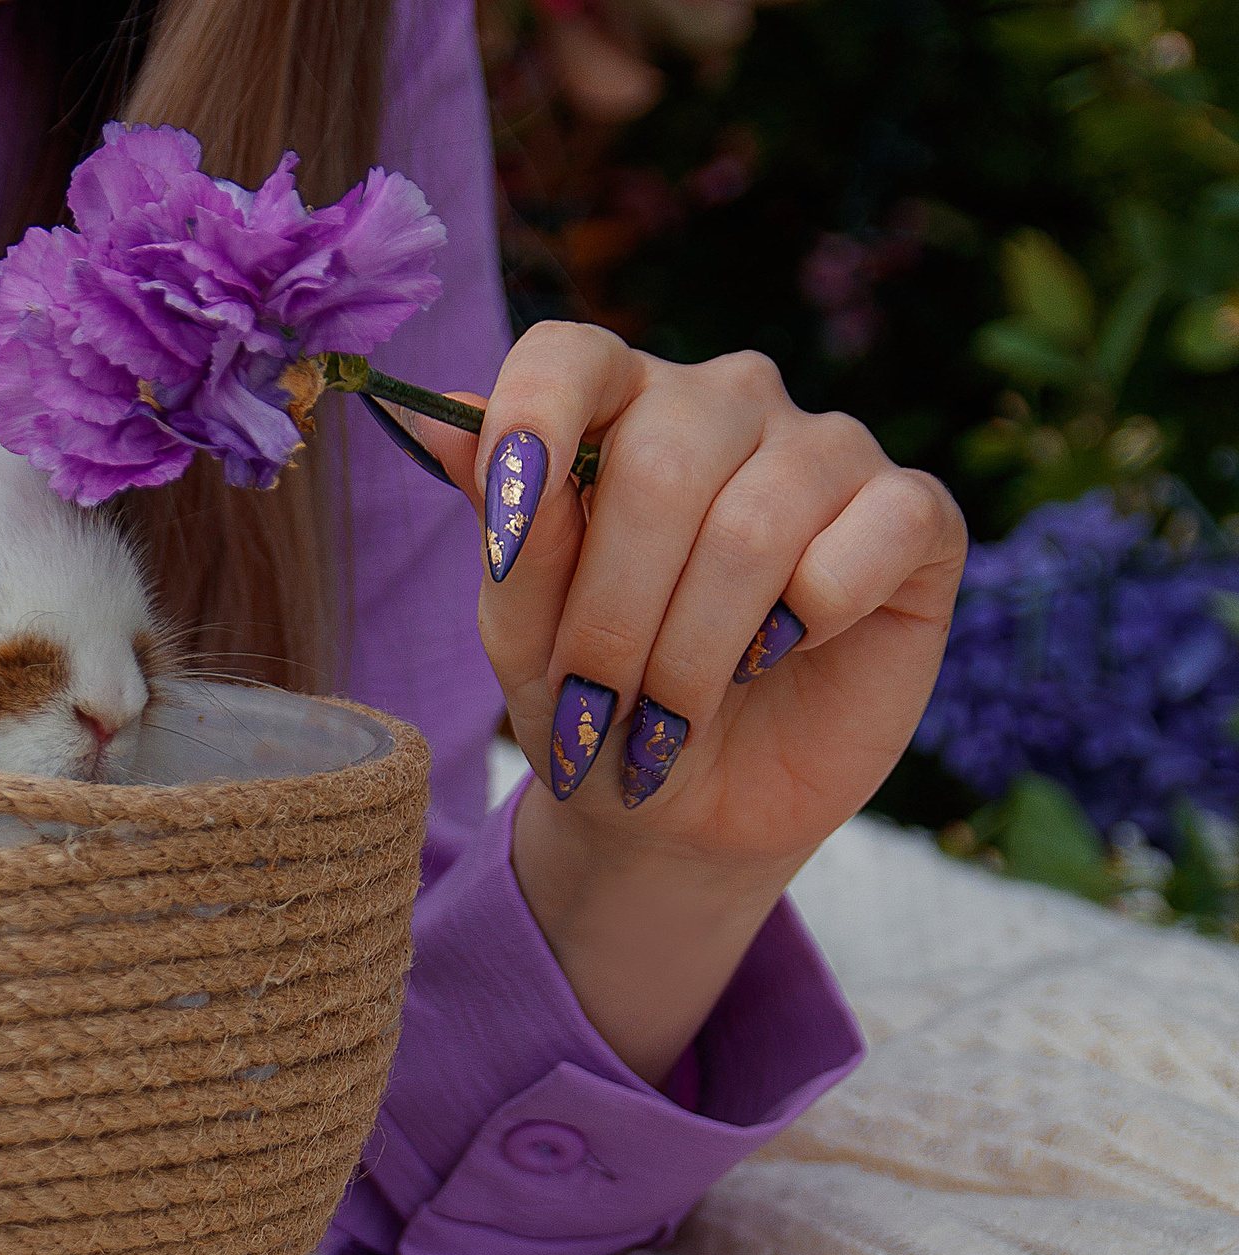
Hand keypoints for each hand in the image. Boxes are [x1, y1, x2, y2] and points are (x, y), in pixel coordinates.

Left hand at [406, 323, 966, 1078]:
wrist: (685, 807)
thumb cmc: (592, 700)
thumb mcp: (524, 637)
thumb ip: (509, 536)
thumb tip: (435, 419)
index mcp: (611, 408)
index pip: (567, 354)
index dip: (532, 421)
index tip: (508, 520)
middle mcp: (722, 403)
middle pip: (662, 460)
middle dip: (613, 612)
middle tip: (595, 707)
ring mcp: (824, 450)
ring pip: (756, 520)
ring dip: (695, 650)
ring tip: (668, 719)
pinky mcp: (913, 515)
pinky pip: (872, 535)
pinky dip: (812, 618)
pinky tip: (781, 654)